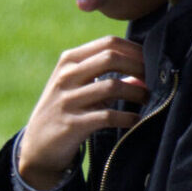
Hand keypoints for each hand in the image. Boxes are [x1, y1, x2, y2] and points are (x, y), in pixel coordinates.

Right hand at [16, 37, 147, 190]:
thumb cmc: (65, 112)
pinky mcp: (72, 124)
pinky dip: (127, 118)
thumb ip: (106, 77)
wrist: (37, 147)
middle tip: (153, 79)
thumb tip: (143, 73)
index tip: (151, 61)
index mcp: (68, 61)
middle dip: (139, 66)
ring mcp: (67, 101)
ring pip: (112, 86)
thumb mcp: (78, 88)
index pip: (108, 43)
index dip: (135, 50)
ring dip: (137, 92)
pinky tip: (135, 120)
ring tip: (148, 99)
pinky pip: (108, 116)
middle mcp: (65, 77)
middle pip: (111, 58)